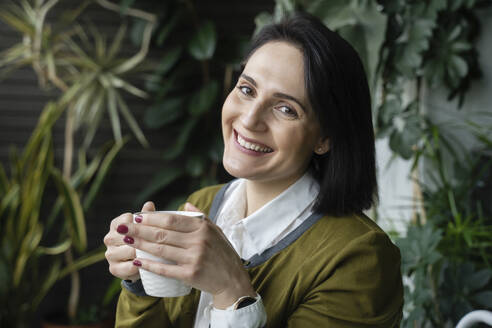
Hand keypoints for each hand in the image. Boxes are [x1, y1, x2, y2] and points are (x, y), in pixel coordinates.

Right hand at [103, 201, 155, 280]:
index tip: (153, 226)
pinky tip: (149, 263)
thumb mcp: (146, 227)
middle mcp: (109, 238)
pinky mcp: (113, 269)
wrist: (140, 262)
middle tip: (160, 240)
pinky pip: (128, 267)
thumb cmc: (144, 239)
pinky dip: (140, 265)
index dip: (141, 224)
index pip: (127, 220)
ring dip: (143, 252)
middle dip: (143, 238)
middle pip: (127, 236)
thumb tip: (149, 204)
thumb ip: (147, 216)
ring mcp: (109, 254)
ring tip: (156, 252)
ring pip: (128, 251)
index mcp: (116, 225)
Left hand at [116, 202, 255, 307]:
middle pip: (162, 233)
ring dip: (140, 244)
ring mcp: (194, 258)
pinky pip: (165, 268)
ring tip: (127, 240)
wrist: (232, 279)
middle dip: (140, 229)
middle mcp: (198, 240)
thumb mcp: (215, 230)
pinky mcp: (190, 274)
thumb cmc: (222, 253)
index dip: (152, 218)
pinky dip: (150, 264)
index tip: (137, 217)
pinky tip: (138, 260)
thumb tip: (184, 205)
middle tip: (124, 227)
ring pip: (161, 249)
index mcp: (202, 227)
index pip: (171, 219)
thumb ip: (199, 217)